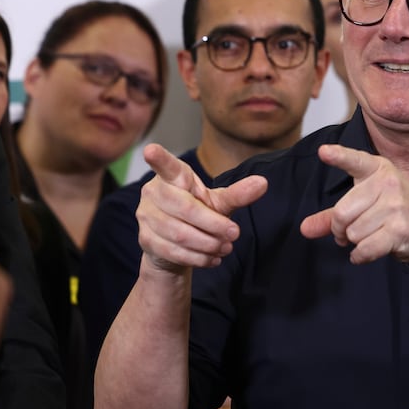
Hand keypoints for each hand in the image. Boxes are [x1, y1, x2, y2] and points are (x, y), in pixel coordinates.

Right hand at [135, 144, 267, 273]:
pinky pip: (174, 252)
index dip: (159, 159)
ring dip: (208, 244)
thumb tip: (263, 183)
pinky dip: (198, 258)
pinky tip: (212, 258)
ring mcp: (146, 216)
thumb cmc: (196, 214)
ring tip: (225, 247)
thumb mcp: (217, 202)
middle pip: (186, 209)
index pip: (167, 166)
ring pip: (180, 234)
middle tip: (234, 234)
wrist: (174, 246)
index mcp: (172, 177)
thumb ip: (237, 194)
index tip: (151, 150)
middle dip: (214, 225)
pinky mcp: (145, 239)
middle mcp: (154, 193)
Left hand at [299, 144, 408, 263]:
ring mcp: (396, 205)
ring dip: (356, 243)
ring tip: (372, 236)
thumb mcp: (366, 206)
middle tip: (349, 232)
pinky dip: (361, 256)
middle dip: (340, 230)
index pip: (355, 161)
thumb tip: (304, 229)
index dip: (338, 156)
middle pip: (341, 213)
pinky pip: (364, 248)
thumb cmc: (397, 214)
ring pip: (353, 233)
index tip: (322, 152)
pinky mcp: (400, 228)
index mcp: (378, 169)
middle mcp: (387, 182)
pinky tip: (368, 251)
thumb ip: (332, 216)